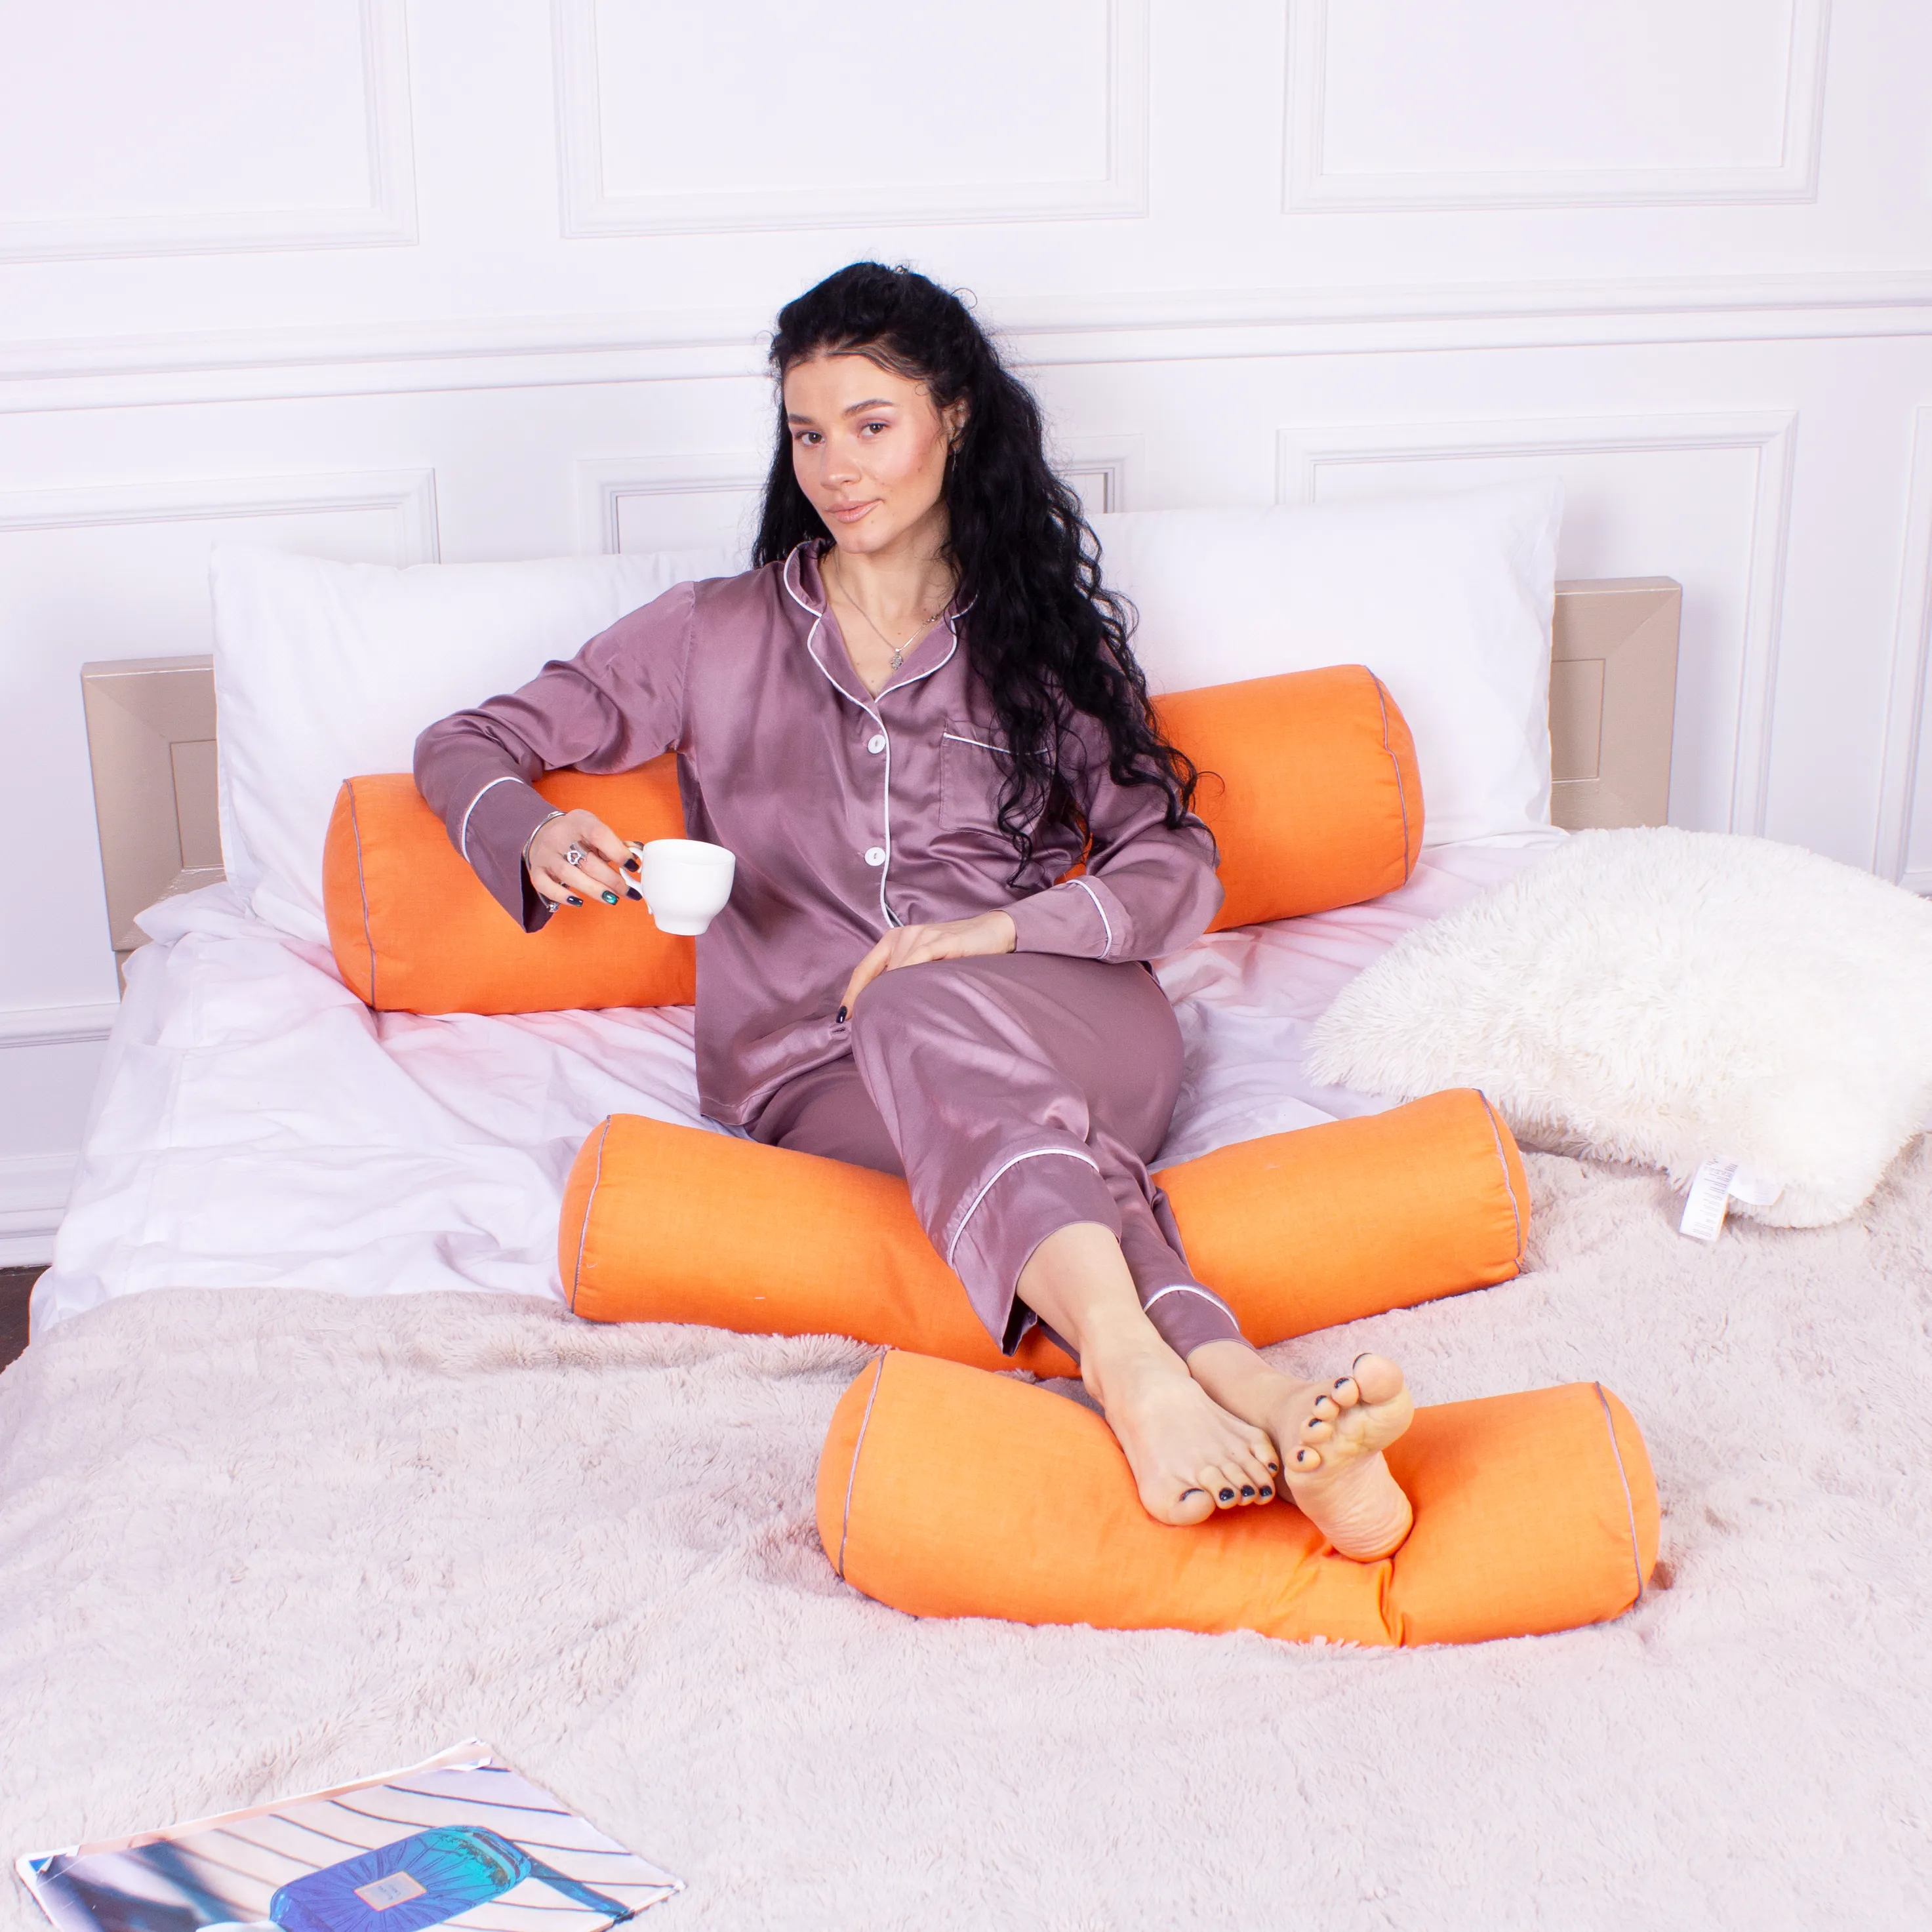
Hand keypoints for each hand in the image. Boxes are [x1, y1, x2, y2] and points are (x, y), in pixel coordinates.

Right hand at [526, 809, 638, 910]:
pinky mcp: (536, 870)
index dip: (618, 852)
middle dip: (612, 880)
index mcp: (579, 821)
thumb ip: (615, 843)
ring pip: (570, 875)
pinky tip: (579, 902)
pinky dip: (563, 896)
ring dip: (595, 890)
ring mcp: (545, 854)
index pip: (599, 835)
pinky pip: (547, 887)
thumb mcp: (595, 829)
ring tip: (613, 899)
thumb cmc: (577, 834)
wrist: (543, 833)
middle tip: (629, 892)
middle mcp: (559, 836)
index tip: (633, 866)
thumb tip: (637, 856)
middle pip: (588, 861)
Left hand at [838, 910, 1016, 1019]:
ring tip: (896, 1018)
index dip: (852, 994)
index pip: (864, 969)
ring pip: (897, 971)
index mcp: (893, 939)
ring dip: (894, 995)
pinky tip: (909, 997)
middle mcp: (903, 935)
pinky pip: (918, 961)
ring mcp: (921, 936)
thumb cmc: (956, 953)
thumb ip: (903, 975)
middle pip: (878, 974)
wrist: (992, 933)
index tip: (844, 1018)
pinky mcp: (941, 941)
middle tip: (870, 1025)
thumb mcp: (923, 962)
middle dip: (873, 999)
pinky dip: (910, 978)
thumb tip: (881, 1006)